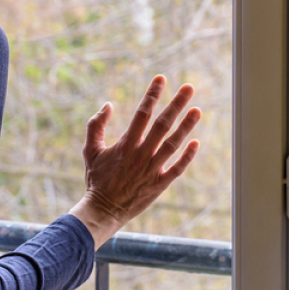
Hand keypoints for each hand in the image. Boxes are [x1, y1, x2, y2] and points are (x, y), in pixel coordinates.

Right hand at [68, 75, 201, 248]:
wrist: (103, 211)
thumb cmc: (96, 180)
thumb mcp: (90, 150)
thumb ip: (96, 126)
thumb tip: (107, 105)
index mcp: (126, 143)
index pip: (143, 113)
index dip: (152, 94)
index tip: (161, 79)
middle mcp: (141, 154)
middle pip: (163, 124)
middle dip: (177, 104)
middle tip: (189, 87)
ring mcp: (152, 169)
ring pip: (173, 144)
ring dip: (186, 126)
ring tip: (198, 110)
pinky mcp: (159, 184)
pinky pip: (177, 168)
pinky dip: (187, 156)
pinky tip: (196, 143)